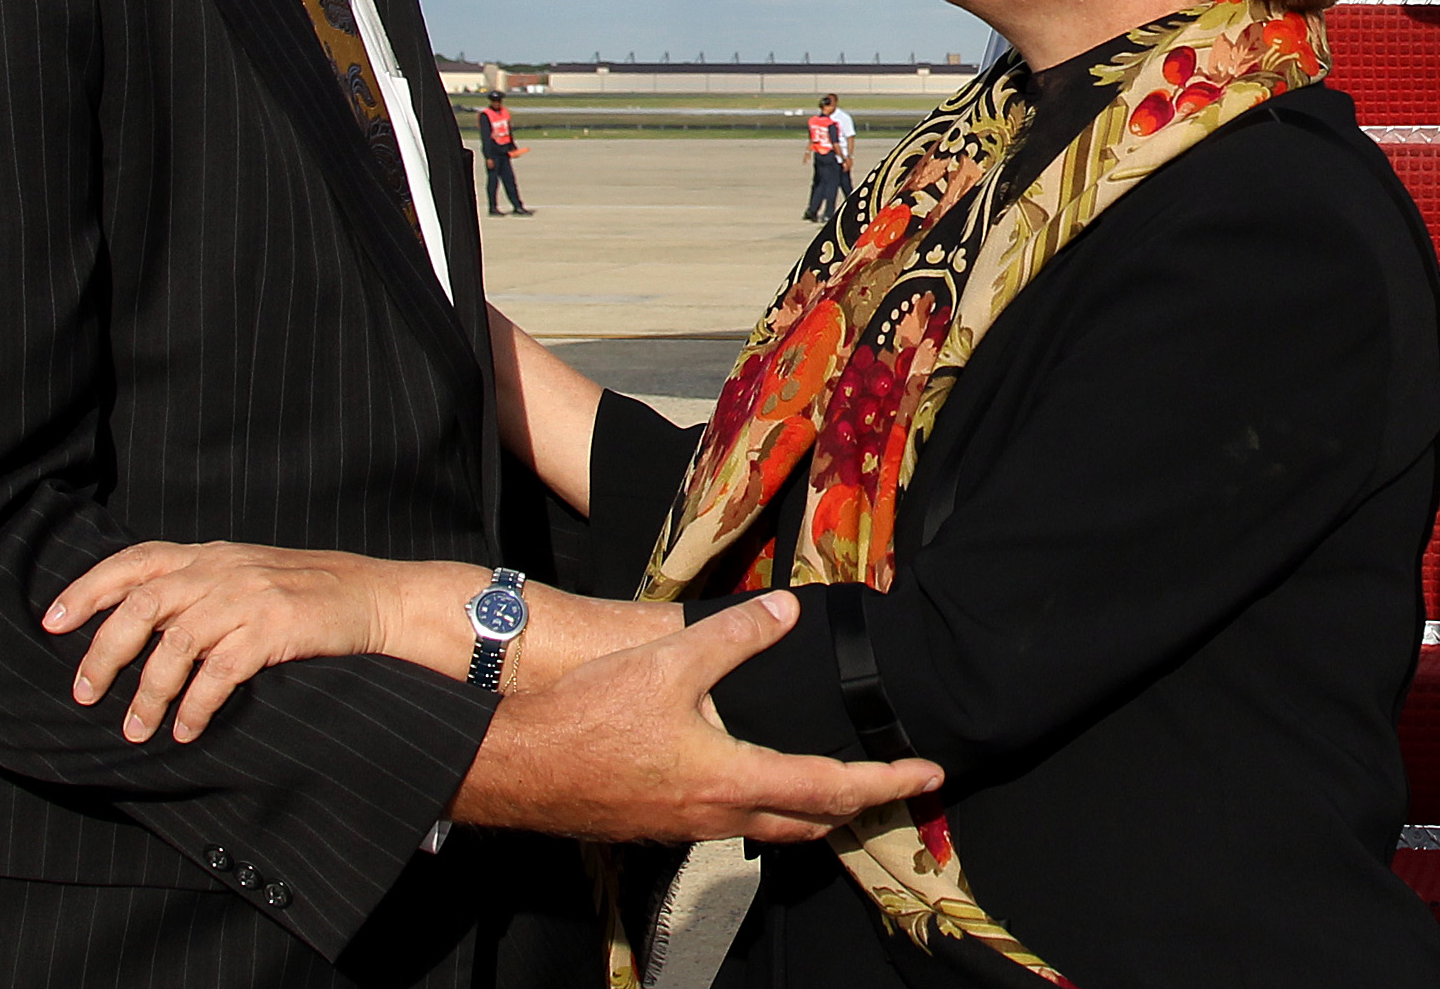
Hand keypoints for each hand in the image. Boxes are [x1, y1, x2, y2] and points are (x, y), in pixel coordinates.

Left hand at [47, 544, 470, 744]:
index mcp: (211, 555)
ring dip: (146, 693)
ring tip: (135, 729)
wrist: (377, 598)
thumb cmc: (310, 595)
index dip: (87, 589)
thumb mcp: (249, 575)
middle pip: (140, 606)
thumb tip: (139, 623)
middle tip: (83, 693)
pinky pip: (218, 673)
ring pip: (173, 645)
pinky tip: (186, 729)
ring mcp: (248, 597)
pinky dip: (195, 706)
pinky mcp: (273, 628)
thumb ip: (201, 586)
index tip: (52, 622)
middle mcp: (223, 570)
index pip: (134, 561)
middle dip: (102, 653)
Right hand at [450, 594, 942, 842]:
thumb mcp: (668, 662)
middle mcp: (715, 816)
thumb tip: (788, 611)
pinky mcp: (656, 824)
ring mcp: (684, 828)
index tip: (928, 774)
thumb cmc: (585, 718)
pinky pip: (729, 824)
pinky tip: (755, 779)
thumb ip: (735, 637)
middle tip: (893, 784)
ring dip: (810, 810)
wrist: (511, 767)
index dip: (886, 782)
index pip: (831, 789)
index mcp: (732, 780)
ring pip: (768, 827)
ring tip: (838, 784)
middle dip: (857, 805)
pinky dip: (763, 807)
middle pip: (807, 822)